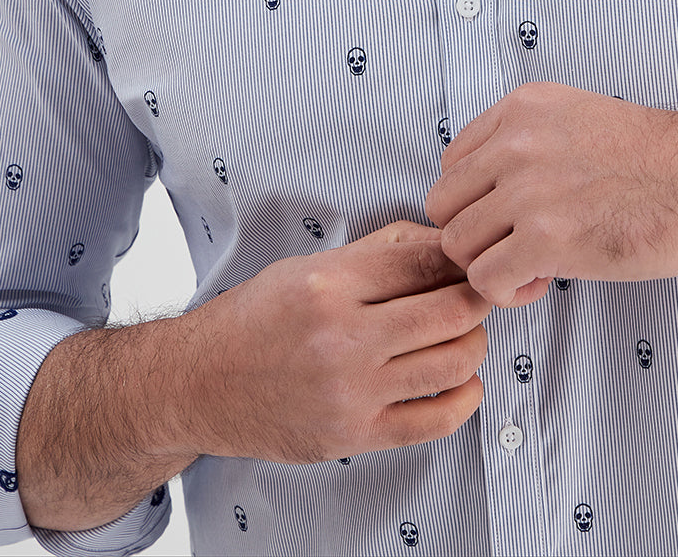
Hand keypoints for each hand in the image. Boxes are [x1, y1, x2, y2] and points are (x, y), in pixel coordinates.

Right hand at [174, 222, 490, 463]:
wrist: (200, 385)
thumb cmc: (254, 320)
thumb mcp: (308, 266)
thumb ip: (378, 253)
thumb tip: (442, 243)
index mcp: (328, 284)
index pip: (426, 259)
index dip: (461, 257)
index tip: (470, 260)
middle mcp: (340, 337)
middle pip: (452, 311)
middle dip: (477, 299)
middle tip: (476, 295)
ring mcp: (349, 391)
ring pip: (454, 362)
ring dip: (474, 345)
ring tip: (464, 336)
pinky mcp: (354, 435)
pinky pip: (437, 420)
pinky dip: (465, 397)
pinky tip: (459, 382)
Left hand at [424, 82, 677, 306]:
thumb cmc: (659, 158)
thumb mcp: (580, 117)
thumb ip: (529, 141)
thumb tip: (492, 189)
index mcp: (522, 108)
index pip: (452, 162)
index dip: (475, 199)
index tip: (508, 216)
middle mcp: (516, 143)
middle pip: (443, 204)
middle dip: (474, 234)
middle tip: (515, 247)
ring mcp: (529, 190)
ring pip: (456, 244)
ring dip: (489, 265)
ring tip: (531, 267)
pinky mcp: (547, 238)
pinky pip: (485, 279)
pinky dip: (505, 292)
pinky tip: (541, 282)